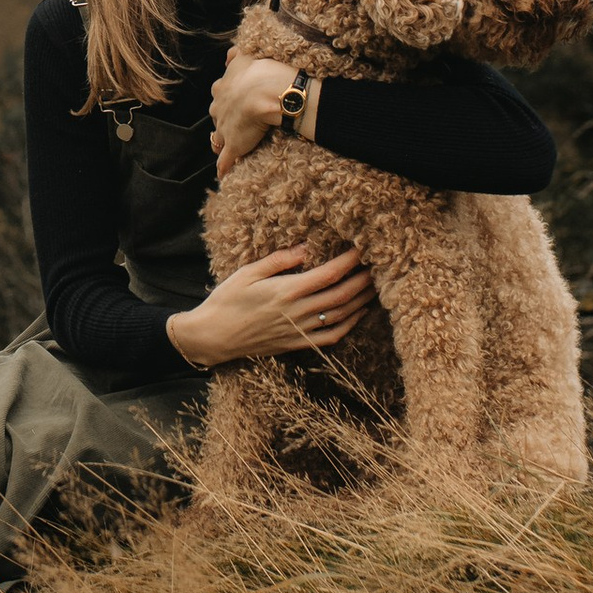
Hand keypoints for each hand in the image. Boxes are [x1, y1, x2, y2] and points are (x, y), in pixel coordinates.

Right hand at [165, 242, 376, 370]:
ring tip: (376, 286)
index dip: (350, 261)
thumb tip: (307, 248)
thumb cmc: (226, 300)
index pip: (329, 274)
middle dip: (363, 280)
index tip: (363, 248)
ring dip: (362, 300)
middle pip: (342, 295)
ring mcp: (299, 331)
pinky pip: (331, 337)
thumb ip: (280, 260)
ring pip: (341, 315)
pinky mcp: (297, 344)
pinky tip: (358, 313)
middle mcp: (298, 312)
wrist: (213, 337)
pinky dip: (349, 325)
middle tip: (379, 266)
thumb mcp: (248, 273)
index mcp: (287, 291)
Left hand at [210, 52, 297, 179]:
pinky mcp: (233, 146)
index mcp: (221, 89)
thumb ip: (235, 55)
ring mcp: (224, 129)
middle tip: (235, 122)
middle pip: (217, 115)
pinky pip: (225, 161)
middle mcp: (218, 109)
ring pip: (217, 138)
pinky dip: (223, 167)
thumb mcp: (245, 56)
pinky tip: (223, 174)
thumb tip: (229, 54)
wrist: (266, 92)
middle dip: (224, 119)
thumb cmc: (259, 71)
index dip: (227, 98)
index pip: (220, 94)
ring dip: (221, 142)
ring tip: (226, 146)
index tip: (235, 100)